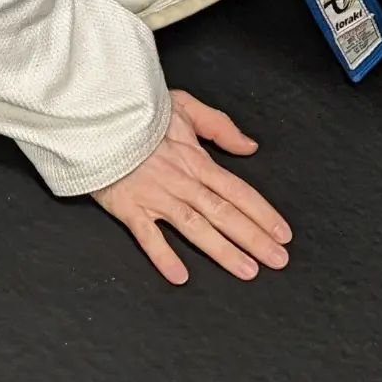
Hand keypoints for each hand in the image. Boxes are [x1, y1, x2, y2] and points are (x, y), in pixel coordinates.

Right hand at [92, 90, 291, 284]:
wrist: (98, 113)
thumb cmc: (139, 110)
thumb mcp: (184, 105)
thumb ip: (219, 126)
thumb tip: (249, 146)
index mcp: (195, 159)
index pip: (237, 189)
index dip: (262, 212)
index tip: (283, 233)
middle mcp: (181, 181)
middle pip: (223, 212)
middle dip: (254, 238)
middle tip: (278, 260)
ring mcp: (155, 195)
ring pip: (195, 227)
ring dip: (222, 250)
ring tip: (247, 270)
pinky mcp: (129, 206)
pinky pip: (147, 235)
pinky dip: (163, 255)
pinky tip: (179, 276)